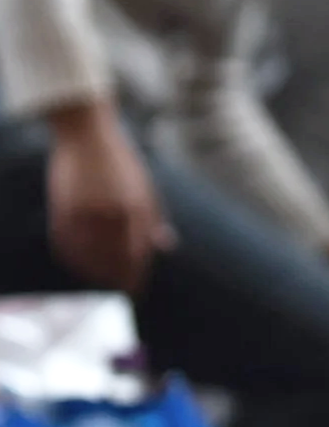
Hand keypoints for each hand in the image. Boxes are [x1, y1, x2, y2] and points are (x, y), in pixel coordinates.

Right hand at [45, 101, 173, 294]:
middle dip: (118, 279)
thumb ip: (154, 218)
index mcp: (136, 207)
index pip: (137, 254)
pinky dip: (74, 259)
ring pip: (89, 257)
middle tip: (121, 290)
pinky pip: (67, 245)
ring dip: (96, 273)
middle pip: (114, 260)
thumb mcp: (145, 188)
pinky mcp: (63, 209)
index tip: (136, 289)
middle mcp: (112, 213)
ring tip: (103, 280)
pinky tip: (82, 265)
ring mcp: (85, 212)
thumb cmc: (121, 163)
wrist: (88, 136)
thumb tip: (168, 246)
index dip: (136, 275)